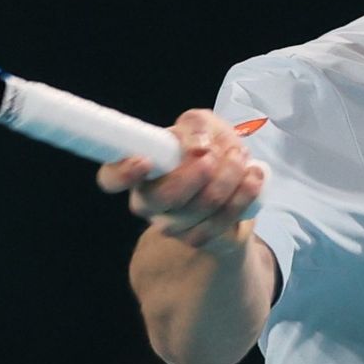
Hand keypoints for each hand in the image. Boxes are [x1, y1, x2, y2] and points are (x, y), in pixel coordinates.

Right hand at [97, 109, 265, 254]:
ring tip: (240, 157)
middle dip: (196, 173)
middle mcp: (147, 200)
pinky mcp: (196, 238)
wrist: (234, 182)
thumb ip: (196, 127)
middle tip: (216, 154)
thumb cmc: (208, 148)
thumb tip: (198, 147)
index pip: (111, 178)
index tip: (145, 161)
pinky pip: (221, 221)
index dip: (123, 172)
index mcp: (137, 170)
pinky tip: (253, 177)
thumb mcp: (202, 125)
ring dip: (229, 177)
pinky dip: (243, 195)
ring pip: (200, 207)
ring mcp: (170, 224)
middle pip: (162, 197)